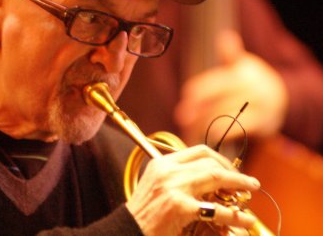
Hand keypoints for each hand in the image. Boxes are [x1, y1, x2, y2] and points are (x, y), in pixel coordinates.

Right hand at [125, 145, 259, 235]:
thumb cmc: (143, 215)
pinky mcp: (179, 206)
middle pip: (210, 162)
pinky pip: (216, 208)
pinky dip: (235, 215)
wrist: (128, 231)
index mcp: (162, 163)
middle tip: (247, 183)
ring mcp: (173, 187)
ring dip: (239, 185)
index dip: (220, 159)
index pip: (198, 150)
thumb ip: (176, 177)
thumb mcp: (156, 187)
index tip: (231, 169)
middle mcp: (168, 170)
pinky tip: (245, 220)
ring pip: (216, 177)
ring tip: (250, 194)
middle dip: (233, 172)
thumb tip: (206, 178)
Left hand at [175, 30, 288, 143]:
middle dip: (196, 114)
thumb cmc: (254, 82)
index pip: (211, 84)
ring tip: (191, 131)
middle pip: (215, 103)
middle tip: (182, 120)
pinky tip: (210, 136)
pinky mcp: (263, 122)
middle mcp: (250, 88)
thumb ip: (230, 54)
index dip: (195, 94)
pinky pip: (237, 129)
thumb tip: (225, 37)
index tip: (183, 103)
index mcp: (241, 74)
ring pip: (223, 117)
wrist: (286, 99)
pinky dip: (221, 134)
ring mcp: (258, 105)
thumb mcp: (244, 65)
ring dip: (205, 125)